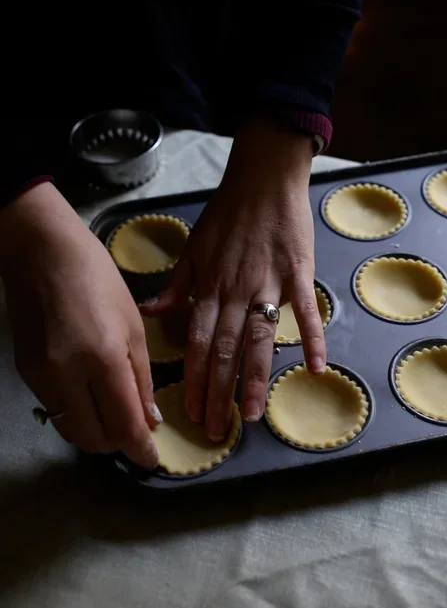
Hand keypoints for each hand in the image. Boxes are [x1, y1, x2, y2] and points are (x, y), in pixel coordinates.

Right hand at [0, 183, 160, 468]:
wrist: (41, 252)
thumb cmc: (96, 277)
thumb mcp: (132, 324)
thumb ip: (141, 376)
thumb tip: (149, 419)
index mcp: (102, 358)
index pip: (123, 425)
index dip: (141, 450)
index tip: (153, 460)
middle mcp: (67, 375)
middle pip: (93, 439)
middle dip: (118, 444)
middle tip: (136, 432)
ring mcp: (41, 377)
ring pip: (71, 429)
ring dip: (96, 431)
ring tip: (114, 413)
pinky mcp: (26, 373)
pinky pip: (55, 409)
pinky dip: (76, 412)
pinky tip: (90, 393)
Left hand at [147, 120, 325, 440]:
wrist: (263, 179)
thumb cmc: (228, 214)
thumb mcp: (194, 247)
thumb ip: (176, 285)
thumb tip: (150, 313)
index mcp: (209, 286)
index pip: (198, 342)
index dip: (194, 379)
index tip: (192, 412)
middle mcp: (236, 291)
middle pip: (225, 349)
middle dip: (219, 392)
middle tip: (217, 430)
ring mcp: (268, 284)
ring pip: (259, 339)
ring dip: (254, 378)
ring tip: (252, 415)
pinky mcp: (298, 274)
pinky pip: (305, 311)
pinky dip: (312, 339)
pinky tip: (315, 369)